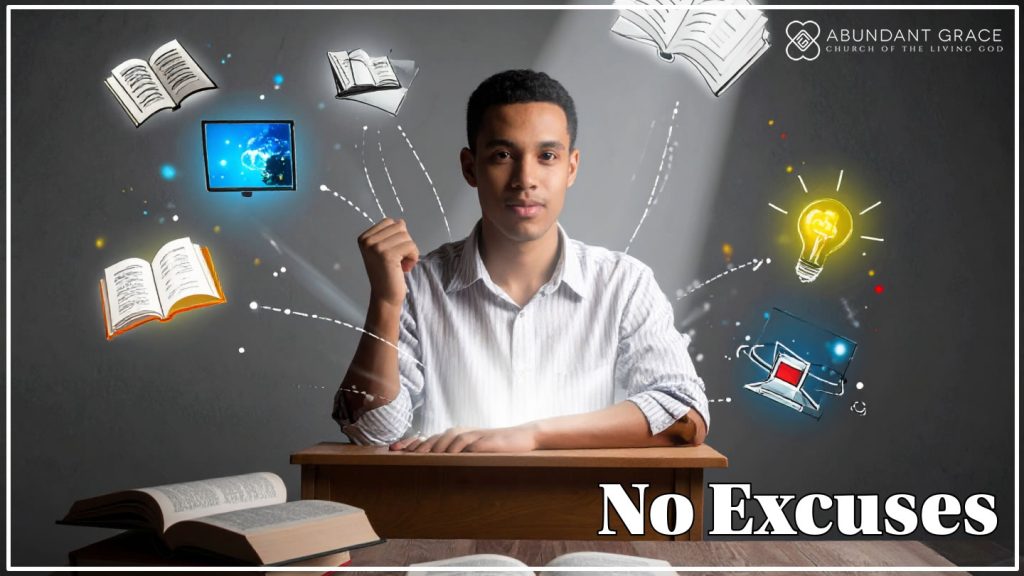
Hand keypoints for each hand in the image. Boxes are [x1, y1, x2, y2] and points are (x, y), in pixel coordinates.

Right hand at [357, 218, 419, 307]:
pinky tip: (405, 268)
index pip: (390, 222)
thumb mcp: (383, 249)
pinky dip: (413, 257)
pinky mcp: (387, 255)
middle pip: (399, 226)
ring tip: (401, 264)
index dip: (398, 237)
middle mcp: (367, 241)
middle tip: (399, 260)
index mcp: (364, 237)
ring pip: (406, 236)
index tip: (393, 254)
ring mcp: (376, 247)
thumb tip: (401, 222)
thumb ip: (389, 234)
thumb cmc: (388, 273)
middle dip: (405, 243)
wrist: (385, 296)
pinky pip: (411, 246)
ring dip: (410, 251)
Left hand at [390, 425, 539, 452]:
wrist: (521, 438)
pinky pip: (468, 443)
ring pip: (449, 439)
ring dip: (434, 447)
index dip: (411, 443)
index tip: (393, 449)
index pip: (429, 438)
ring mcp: (473, 436)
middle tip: (401, 454)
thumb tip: (436, 467)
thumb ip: (457, 456)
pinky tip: (447, 455)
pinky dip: (456, 449)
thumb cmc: (495, 447)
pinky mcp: (484, 441)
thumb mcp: (474, 451)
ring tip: (420, 456)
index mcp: (456, 436)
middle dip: (417, 446)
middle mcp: (462, 433)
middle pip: (435, 438)